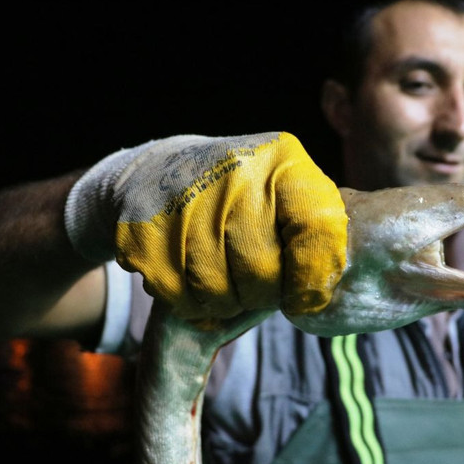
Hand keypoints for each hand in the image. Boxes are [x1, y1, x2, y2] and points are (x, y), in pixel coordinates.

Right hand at [65, 132, 346, 318]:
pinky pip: (180, 297)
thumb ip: (314, 230)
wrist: (154, 172)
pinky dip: (191, 303)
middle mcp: (234, 172)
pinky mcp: (145, 232)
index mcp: (281, 160)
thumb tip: (318, 293)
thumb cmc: (237, 194)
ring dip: (226, 302)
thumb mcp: (283, 189)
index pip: (316, 228)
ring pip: (219, 291)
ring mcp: (185, 200)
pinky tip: (192, 280)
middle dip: (263, 294)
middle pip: (263, 272)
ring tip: (226, 284)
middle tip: (257, 288)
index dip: (313, 276)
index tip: (305, 296)